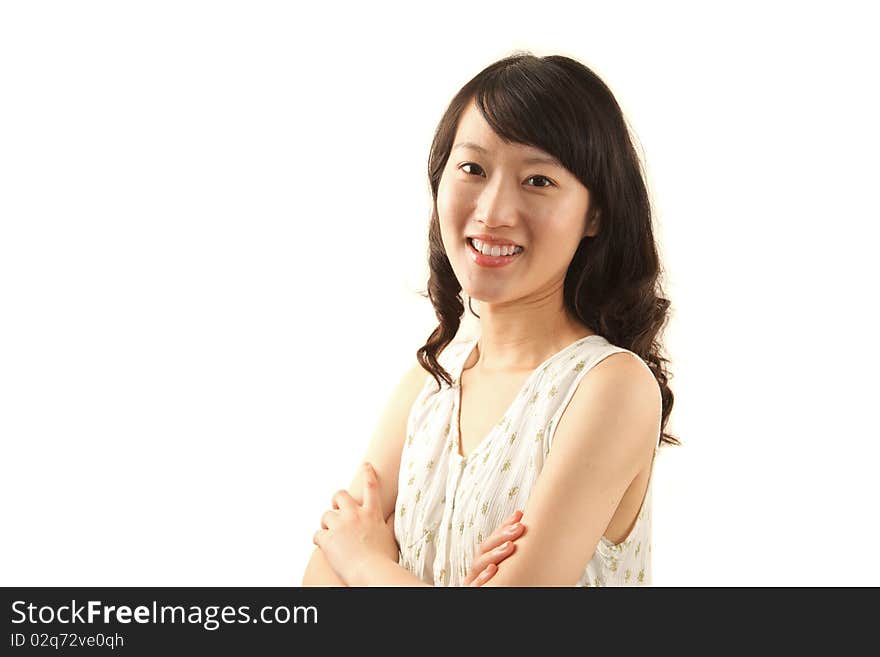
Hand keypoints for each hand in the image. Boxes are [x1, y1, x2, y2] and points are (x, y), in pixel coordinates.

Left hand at [312, 462, 398, 584]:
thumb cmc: (385, 560)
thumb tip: (397, 513)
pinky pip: (317, 534)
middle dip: (336, 501)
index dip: (368, 474)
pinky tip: (325, 548)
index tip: (365, 465)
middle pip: (340, 495)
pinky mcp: (327, 538)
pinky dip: (319, 541)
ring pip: (326, 515)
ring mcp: (340, 525)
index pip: (370, 487)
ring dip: (327, 524)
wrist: (372, 572)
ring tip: (333, 537)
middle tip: (337, 510)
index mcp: (372, 514)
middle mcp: (355, 515)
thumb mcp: (391, 536)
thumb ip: (391, 523)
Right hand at [463, 510, 525, 586]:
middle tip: (519, 527)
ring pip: (480, 563)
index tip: (520, 515)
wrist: (480, 595)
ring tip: (511, 546)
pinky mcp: (470, 590)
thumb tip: (523, 521)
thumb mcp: (501, 566)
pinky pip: (475, 584)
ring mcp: (472, 579)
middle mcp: (477, 567)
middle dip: (502, 535)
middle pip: (485, 548)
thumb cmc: (494, 583)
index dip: (504, 525)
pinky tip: (493, 570)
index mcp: (484, 559)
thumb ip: (508, 548)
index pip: (492, 538)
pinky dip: (483, 577)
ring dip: (495, 553)